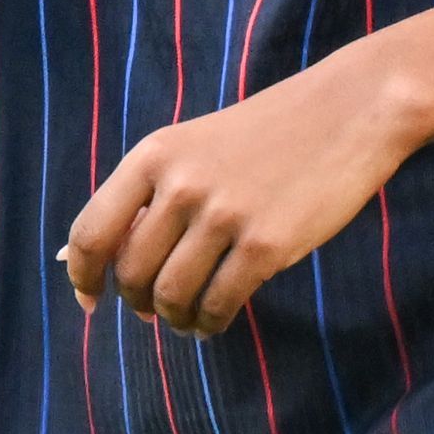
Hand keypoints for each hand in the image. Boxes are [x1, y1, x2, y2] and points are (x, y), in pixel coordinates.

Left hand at [59, 56, 416, 336]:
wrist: (350, 110)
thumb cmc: (271, 131)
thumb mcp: (196, 145)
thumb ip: (153, 193)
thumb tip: (108, 259)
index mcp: (154, 156)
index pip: (92, 232)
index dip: (83, 277)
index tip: (90, 300)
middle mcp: (181, 186)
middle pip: (132, 274)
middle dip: (139, 303)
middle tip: (156, 311)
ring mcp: (224, 217)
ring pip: (172, 296)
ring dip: (175, 319)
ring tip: (188, 320)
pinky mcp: (266, 246)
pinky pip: (218, 304)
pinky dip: (210, 323)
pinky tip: (215, 321)